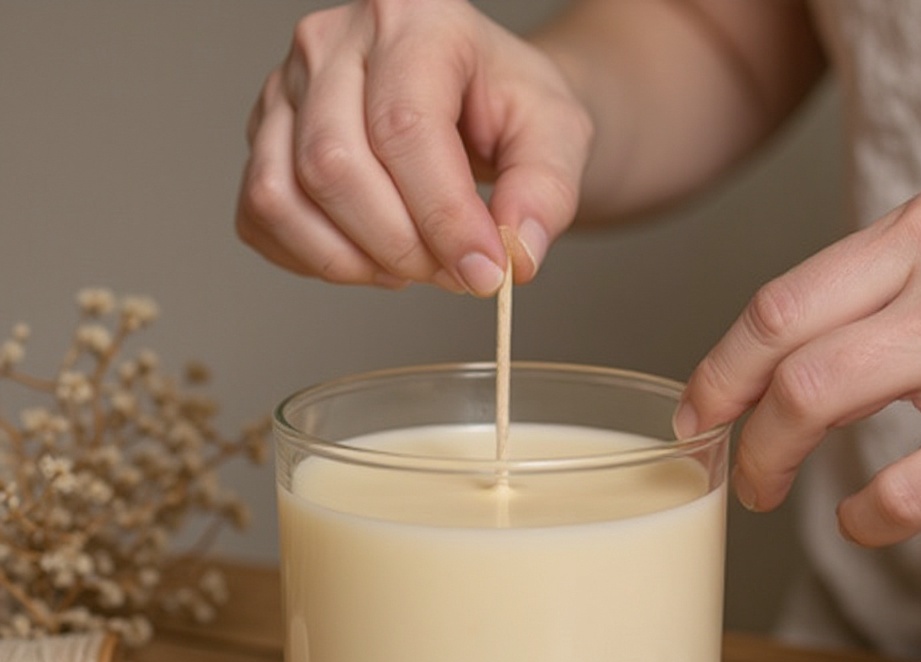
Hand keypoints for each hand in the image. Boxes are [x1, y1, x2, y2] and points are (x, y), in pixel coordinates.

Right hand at [235, 0, 591, 294]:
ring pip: (282, 197)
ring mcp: (285, 89)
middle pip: (333, 167)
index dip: (443, 218)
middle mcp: (333, 42)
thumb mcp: (556, 136)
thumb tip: (516, 256)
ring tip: (410, 265)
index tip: (483, 273)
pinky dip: (314, 259)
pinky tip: (368, 255)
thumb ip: (546, 191)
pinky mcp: (264, 138)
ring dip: (352, 260)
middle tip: (450, 273)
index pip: (404, 128)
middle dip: (399, 247)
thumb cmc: (506, 109)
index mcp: (413, 18)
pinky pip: (261, 218)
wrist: (473, 99)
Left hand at [674, 189, 920, 546]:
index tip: (697, 408)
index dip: (720, 366)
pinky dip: (862, 519)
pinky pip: (897, 492)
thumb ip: (870, 296)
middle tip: (728, 460)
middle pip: (787, 354)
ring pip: (817, 400)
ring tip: (767, 488)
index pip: (781, 303)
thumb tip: (759, 365)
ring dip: (772, 459)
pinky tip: (865, 518)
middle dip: (736, 419)